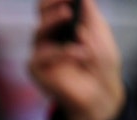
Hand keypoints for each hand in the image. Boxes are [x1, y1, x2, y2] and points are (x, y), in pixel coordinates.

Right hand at [28, 0, 123, 119]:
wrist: (99, 92)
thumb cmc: (100, 65)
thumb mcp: (99, 34)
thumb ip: (89, 14)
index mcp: (63, 27)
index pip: (52, 7)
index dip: (56, 0)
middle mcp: (49, 38)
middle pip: (40, 15)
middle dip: (50, 5)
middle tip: (64, 1)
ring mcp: (41, 52)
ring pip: (38, 31)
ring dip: (53, 20)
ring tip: (68, 13)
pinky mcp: (36, 69)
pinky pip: (41, 56)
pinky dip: (61, 52)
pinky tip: (79, 53)